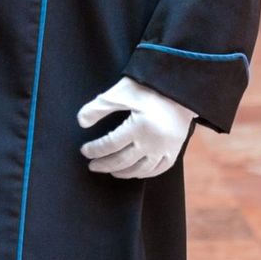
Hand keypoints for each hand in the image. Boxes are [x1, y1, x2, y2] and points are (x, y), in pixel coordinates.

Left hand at [77, 76, 195, 181]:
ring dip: (123, 172)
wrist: (179, 86)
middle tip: (92, 165)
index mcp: (140, 126)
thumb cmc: (148, 86)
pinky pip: (159, 169)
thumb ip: (99, 107)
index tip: (84, 151)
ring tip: (110, 171)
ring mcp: (165, 148)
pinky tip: (134, 172)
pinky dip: (144, 173)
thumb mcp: (121, 92)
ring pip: (141, 169)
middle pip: (123, 160)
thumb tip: (81, 122)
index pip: (111, 144)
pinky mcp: (175, 149)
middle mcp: (153, 141)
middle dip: (105, 164)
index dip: (95, 149)